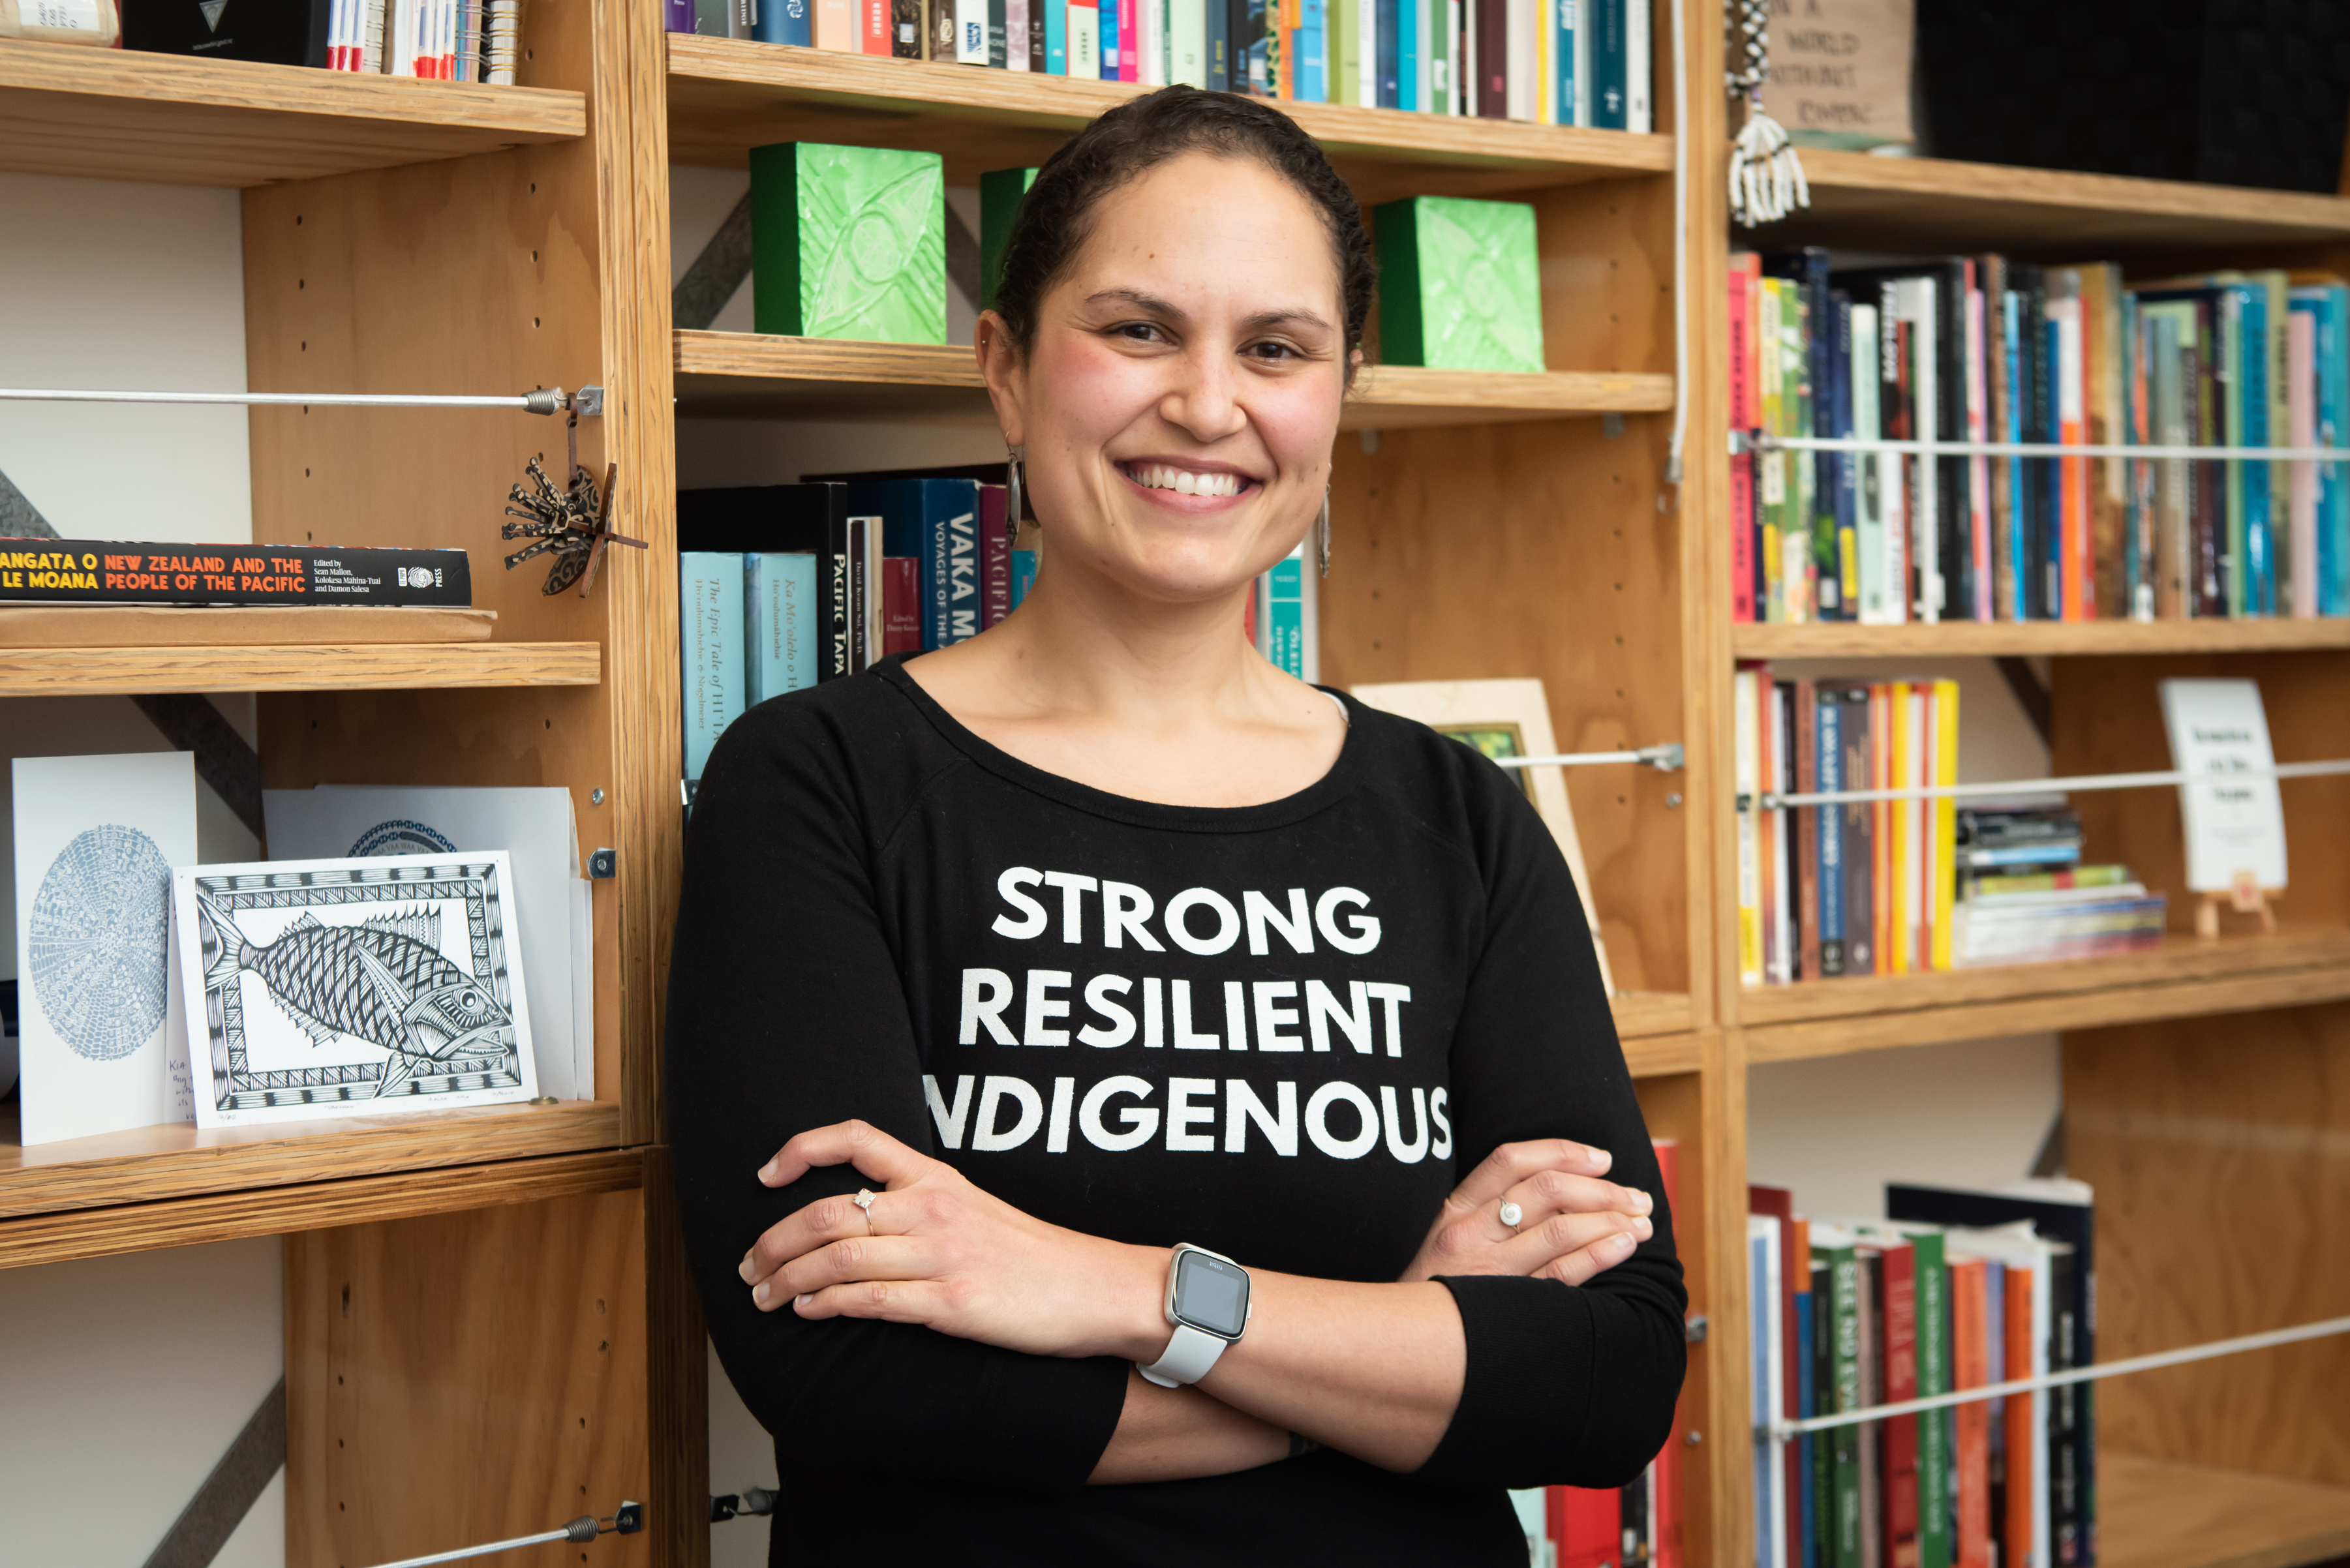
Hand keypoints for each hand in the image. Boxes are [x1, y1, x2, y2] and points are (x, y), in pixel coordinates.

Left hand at [737, 1120, 1165, 1359]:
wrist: (1093, 1289)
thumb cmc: (1032, 1255)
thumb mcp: (973, 1207)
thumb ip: (917, 1204)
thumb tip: (853, 1219)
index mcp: (936, 1176)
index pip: (856, 1138)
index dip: (800, 1149)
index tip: (765, 1174)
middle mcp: (933, 1206)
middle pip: (828, 1209)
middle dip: (773, 1240)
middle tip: (748, 1266)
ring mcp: (943, 1254)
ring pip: (838, 1256)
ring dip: (787, 1279)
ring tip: (764, 1296)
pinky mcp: (952, 1302)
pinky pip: (870, 1299)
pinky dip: (827, 1305)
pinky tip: (807, 1312)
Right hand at [1396, 1139, 1653, 1286]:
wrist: (1398, 1347)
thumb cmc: (1430, 1292)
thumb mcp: (1443, 1241)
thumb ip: (1485, 1214)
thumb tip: (1556, 1192)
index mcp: (1455, 1209)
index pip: (1511, 1159)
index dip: (1563, 1151)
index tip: (1601, 1159)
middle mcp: (1471, 1232)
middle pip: (1547, 1190)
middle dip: (1602, 1189)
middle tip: (1636, 1197)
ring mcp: (1489, 1269)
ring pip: (1561, 1229)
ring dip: (1611, 1220)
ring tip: (1641, 1223)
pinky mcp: (1508, 1305)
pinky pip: (1563, 1273)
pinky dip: (1599, 1254)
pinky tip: (1623, 1246)